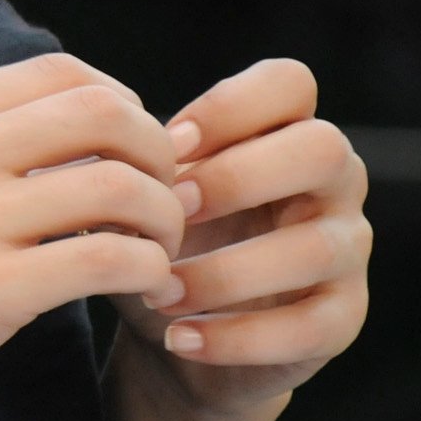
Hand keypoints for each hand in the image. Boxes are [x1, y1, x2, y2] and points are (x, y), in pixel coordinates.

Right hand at [0, 53, 185, 420]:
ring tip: (157, 257)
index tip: (134, 157)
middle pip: (105, 113)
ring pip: (121, 187)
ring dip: (165, 222)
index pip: (61, 72)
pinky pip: (109, 259)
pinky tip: (141, 294)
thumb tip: (70, 138)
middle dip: (161, 158)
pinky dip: (149, 273)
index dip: (125, 107)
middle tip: (165, 207)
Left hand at [112, 59, 370, 420]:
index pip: (291, 83)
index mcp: (281, 131)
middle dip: (238, 177)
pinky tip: (179, 337)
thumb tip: (74, 147)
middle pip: (323, 149)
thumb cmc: (154, 235)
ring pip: (315, 246)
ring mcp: (345, 249)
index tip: (169, 143)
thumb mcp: (135, 191)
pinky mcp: (343, 317)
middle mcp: (331, 182)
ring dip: (226, 272)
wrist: (174, 327)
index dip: (231, 105)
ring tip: (158, 291)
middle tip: (170, 210)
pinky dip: (238, 336)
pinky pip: (312, 325)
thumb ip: (118, 159)